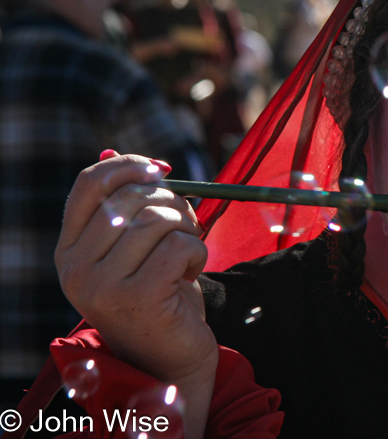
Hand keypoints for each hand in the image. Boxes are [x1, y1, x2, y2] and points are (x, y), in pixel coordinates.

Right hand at [55, 152, 216, 433]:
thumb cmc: (160, 294)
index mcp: (70, 248)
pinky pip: (178, 246)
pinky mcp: (135, 299)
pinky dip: (196, 252)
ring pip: (158, 220)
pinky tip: (189, 272)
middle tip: (186, 225)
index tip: (160, 170)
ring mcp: (101, 285)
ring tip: (187, 253)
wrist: (172, 356)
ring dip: (187, 230)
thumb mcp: (136, 247)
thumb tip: (117, 152)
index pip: (88, 184)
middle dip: (172, 202)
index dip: (128, 165)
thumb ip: (128, 206)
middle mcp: (75, 267)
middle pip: (131, 197)